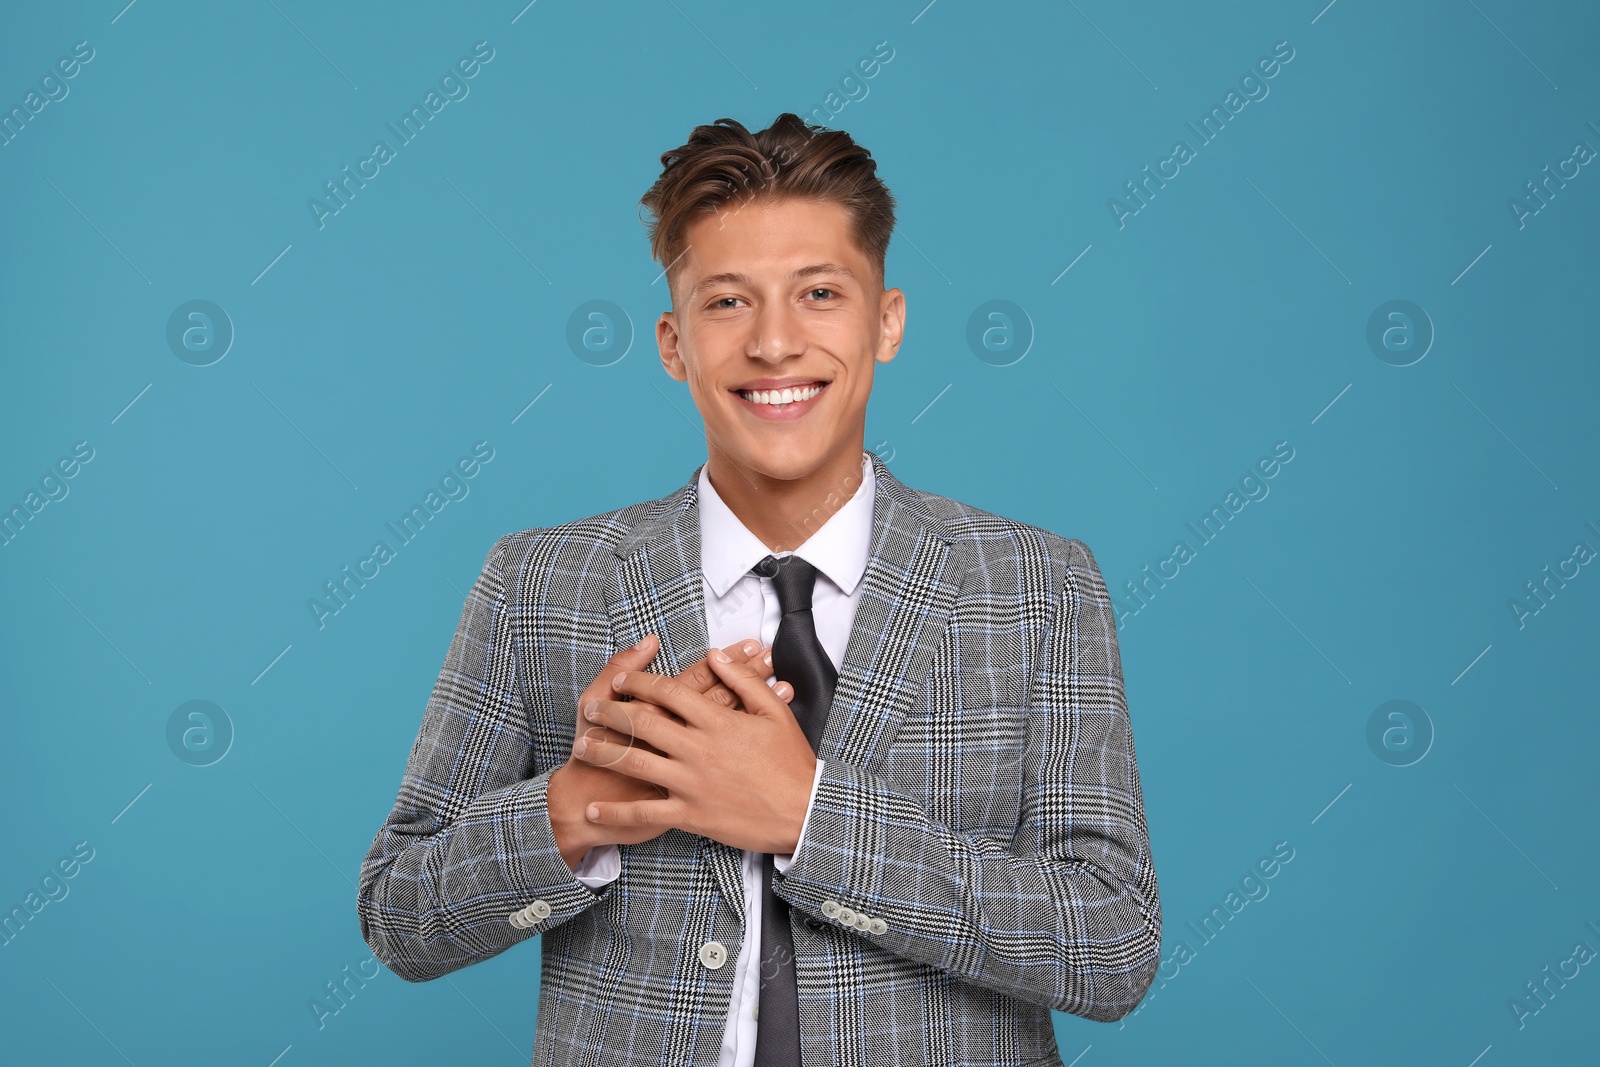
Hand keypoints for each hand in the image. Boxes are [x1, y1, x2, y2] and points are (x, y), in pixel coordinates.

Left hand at [548, 634, 778, 868]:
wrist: (803, 812)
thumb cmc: (792, 762)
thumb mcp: (775, 713)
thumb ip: (743, 681)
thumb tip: (715, 655)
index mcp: (718, 721)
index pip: (670, 692)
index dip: (640, 682)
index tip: (622, 680)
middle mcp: (698, 749)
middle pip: (643, 723)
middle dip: (611, 713)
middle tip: (590, 708)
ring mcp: (691, 783)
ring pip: (636, 764)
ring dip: (604, 753)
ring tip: (581, 746)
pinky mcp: (690, 815)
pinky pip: (645, 812)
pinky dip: (616, 813)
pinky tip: (594, 811)